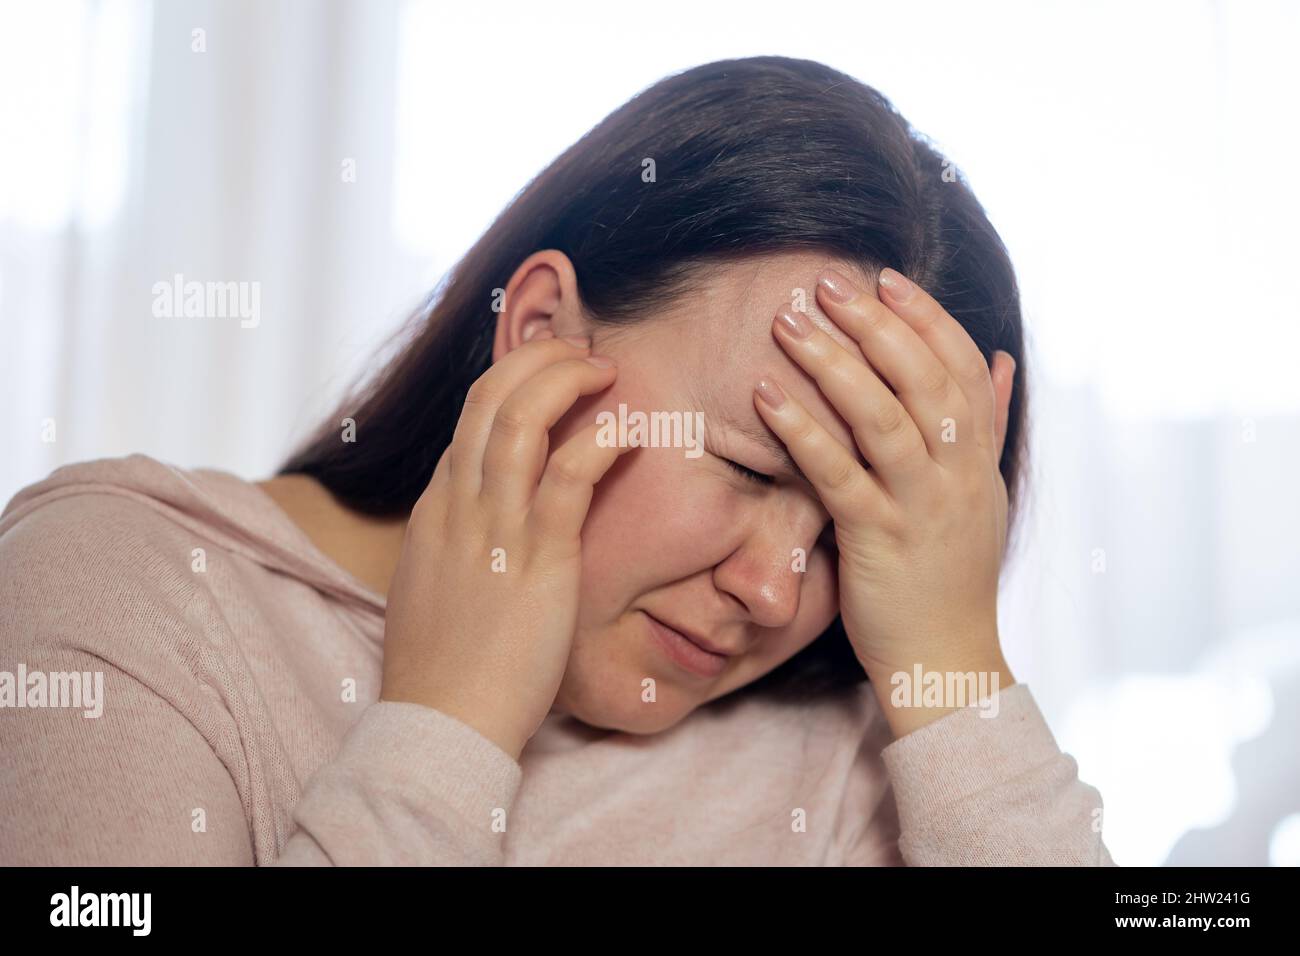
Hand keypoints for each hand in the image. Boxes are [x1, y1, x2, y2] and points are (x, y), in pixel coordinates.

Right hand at [380, 332, 626, 759]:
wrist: (440, 724)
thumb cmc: (444, 670)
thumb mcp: (434, 590)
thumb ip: (456, 546)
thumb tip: (484, 527)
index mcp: (434, 510)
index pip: (469, 420)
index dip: (513, 382)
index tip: (551, 372)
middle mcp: (457, 504)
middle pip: (488, 396)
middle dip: (537, 358)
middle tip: (582, 351)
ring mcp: (493, 528)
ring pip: (521, 417)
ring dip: (566, 377)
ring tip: (605, 369)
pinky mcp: (538, 559)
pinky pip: (568, 475)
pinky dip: (601, 437)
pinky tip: (628, 426)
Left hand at [752, 268, 1015, 731]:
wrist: (947, 659)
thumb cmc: (952, 575)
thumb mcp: (983, 495)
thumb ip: (988, 423)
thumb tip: (999, 360)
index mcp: (978, 458)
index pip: (962, 367)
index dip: (925, 317)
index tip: (886, 279)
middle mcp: (957, 474)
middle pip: (923, 379)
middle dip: (875, 324)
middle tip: (827, 283)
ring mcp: (921, 506)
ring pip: (884, 419)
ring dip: (835, 364)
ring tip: (792, 324)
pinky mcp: (878, 540)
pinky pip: (839, 476)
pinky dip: (805, 432)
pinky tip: (767, 398)